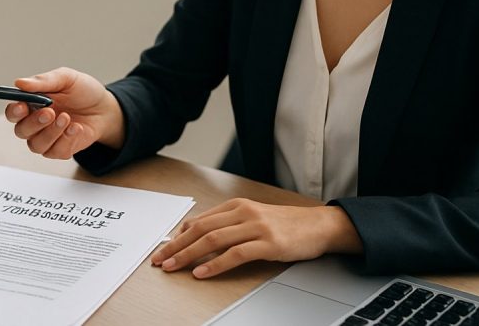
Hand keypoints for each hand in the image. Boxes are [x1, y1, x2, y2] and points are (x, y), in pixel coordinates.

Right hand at [4, 67, 125, 158]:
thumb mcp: (66, 78)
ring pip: (36, 145)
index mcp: (32, 104)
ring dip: (51, 132)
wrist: (105, 108)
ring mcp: (47, 138)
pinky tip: (76, 127)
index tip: (22, 106)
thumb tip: (21, 83)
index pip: (13, 112)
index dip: (14, 111)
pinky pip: (56, 151)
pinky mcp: (61, 150)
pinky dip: (66, 139)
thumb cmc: (83, 91)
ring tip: (67, 118)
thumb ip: (43, 81)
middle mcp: (36, 123)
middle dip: (34, 123)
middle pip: (21, 131)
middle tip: (49, 112)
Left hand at [149, 198, 362, 277]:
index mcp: (236, 206)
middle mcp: (243, 213)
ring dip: (189, 255)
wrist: (318, 225)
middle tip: (160, 260)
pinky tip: (202, 272)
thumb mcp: (251, 217)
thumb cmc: (284, 224)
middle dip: (176, 246)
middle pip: (201, 230)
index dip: (177, 236)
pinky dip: (215, 264)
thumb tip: (194, 233)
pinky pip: (236, 254)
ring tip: (174, 267)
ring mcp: (256, 227)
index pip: (199, 221)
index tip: (162, 249)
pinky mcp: (268, 243)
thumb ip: (226, 223)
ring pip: (213, 240)